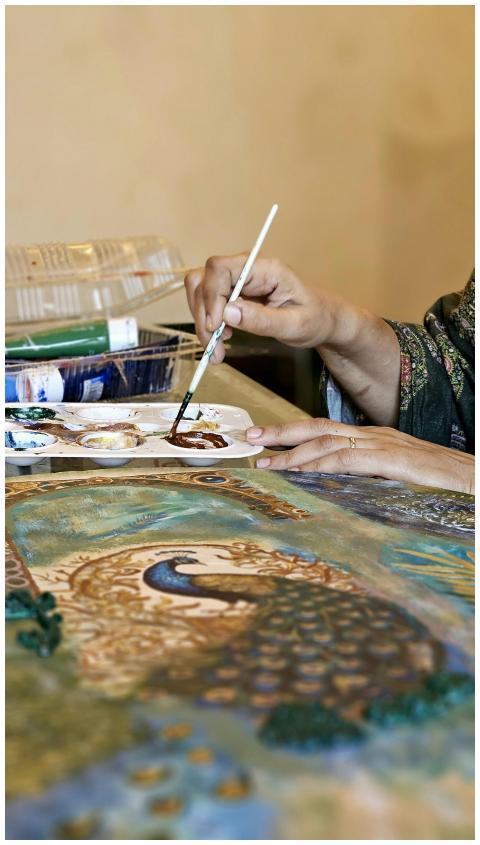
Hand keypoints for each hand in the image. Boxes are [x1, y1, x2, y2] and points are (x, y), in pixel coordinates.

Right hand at [184, 254, 336, 362]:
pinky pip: (208, 303)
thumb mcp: (294, 325)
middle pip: (205, 280)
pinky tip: (221, 341)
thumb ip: (262, 319)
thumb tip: (227, 313)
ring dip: (202, 322)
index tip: (215, 326)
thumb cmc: (314, 318)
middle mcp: (247, 269)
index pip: (221, 268)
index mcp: (265, 269)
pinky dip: (208, 324)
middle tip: (214, 348)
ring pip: (201, 292)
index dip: (211, 295)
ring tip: (217, 350)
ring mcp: (238, 280)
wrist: (322, 319)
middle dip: (203, 315)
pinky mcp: (233, 293)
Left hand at [247, 418, 473, 493]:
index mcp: (376, 439)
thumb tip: (339, 491)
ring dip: (292, 452)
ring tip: (264, 461)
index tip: (265, 441)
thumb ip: (372, 480)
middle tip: (250, 437)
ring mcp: (384, 445)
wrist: (477, 481)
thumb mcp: (400, 481)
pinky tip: (299, 471)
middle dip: (281, 432)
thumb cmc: (444, 485)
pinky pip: (347, 459)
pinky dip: (319, 464)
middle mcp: (375, 436)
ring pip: (327, 441)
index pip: (327, 430)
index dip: (294, 434)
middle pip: (319, 428)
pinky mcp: (393, 460)